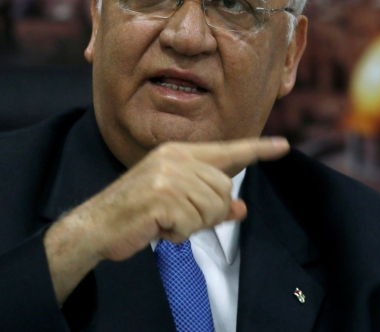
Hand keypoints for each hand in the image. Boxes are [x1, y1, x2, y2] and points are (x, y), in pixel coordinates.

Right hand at [43, 137, 288, 303]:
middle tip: (177, 217)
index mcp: (179, 153)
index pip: (227, 151)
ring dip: (191, 225)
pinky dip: (177, 234)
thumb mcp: (177, 205)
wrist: (96, 225)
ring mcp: (168, 175)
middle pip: (223, 189)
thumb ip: (210, 203)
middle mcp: (175, 158)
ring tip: (164, 220)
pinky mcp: (161, 196)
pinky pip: (191, 223)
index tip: (282, 146)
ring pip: (211, 208)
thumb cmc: (137, 214)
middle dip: (207, 213)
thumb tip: (240, 207)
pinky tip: (157, 227)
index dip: (257, 149)